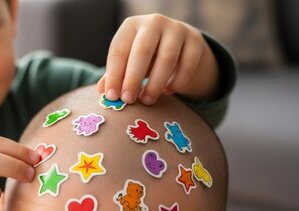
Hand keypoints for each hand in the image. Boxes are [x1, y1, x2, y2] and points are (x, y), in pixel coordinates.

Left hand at [97, 14, 218, 104]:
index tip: (112, 96)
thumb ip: (115, 74)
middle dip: (133, 78)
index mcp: (131, 25)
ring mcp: (177, 29)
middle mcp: (154, 22)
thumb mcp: (128, 61)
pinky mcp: (195, 41)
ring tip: (147, 100)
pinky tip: (168, 92)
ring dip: (155, 84)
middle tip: (129, 100)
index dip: (114, 75)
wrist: (177, 42)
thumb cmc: (145, 55)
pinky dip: (177, 81)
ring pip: (167, 58)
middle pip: (142, 51)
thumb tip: (103, 91)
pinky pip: (187, 64)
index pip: (119, 50)